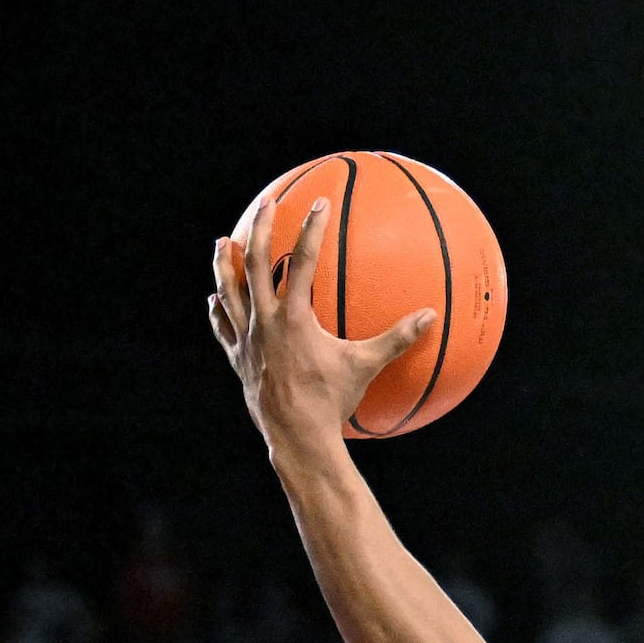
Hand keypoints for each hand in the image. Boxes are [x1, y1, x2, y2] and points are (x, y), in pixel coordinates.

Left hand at [208, 195, 436, 447]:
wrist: (296, 439)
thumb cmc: (331, 403)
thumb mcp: (365, 367)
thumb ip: (396, 339)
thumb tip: (429, 318)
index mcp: (294, 318)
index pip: (303, 261)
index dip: (312, 229)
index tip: (320, 203)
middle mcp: (265, 322)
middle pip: (256, 264)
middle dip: (261, 229)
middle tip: (266, 204)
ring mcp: (247, 341)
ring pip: (229, 292)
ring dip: (224, 265)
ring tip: (223, 242)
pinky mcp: (238, 360)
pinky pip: (223, 330)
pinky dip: (219, 312)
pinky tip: (213, 301)